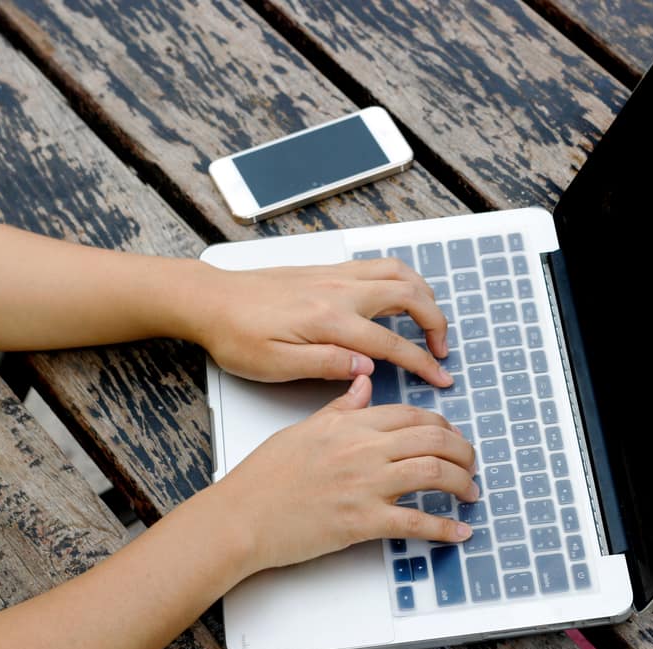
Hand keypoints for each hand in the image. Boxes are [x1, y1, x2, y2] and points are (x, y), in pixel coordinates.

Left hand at [187, 258, 452, 385]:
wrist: (211, 300)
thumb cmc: (237, 335)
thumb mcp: (275, 365)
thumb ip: (326, 364)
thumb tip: (368, 366)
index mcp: (329, 320)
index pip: (392, 343)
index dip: (422, 363)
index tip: (440, 377)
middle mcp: (339, 290)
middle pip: (409, 297)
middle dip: (436, 323)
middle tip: (441, 350)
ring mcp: (336, 275)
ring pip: (399, 272)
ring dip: (424, 294)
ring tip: (431, 320)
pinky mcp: (328, 270)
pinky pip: (379, 265)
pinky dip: (403, 279)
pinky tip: (402, 296)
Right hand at [223, 375, 475, 571]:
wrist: (242, 515)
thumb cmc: (265, 475)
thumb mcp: (304, 428)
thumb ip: (341, 406)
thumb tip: (363, 380)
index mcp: (351, 424)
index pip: (413, 416)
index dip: (442, 427)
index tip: (451, 437)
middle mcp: (363, 449)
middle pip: (433, 441)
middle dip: (463, 452)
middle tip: (471, 464)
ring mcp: (365, 485)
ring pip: (433, 473)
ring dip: (462, 484)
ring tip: (471, 493)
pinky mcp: (362, 522)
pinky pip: (415, 522)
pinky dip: (444, 529)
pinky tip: (459, 532)